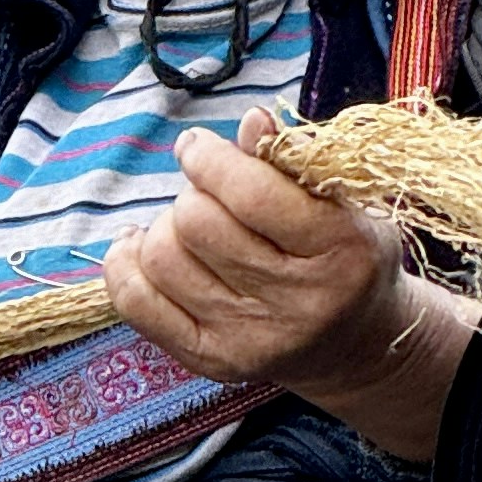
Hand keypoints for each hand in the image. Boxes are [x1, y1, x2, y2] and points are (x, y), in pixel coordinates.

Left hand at [102, 109, 481, 463]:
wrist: (356, 344)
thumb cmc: (343, 254)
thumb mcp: (339, 200)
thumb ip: (293, 159)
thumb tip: (250, 120)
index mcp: (340, 251)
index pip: (251, 195)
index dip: (209, 159)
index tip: (196, 145)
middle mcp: (297, 303)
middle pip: (196, 224)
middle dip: (193, 193)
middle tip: (208, 196)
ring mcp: (251, 339)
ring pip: (161, 259)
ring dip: (164, 228)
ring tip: (189, 227)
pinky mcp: (213, 361)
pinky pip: (137, 303)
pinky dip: (125, 264)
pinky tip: (141, 246)